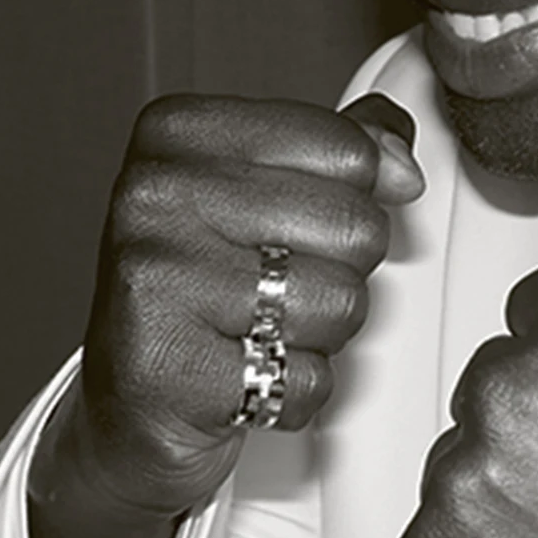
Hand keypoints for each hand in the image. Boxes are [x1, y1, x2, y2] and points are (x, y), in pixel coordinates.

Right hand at [41, 91, 423, 521]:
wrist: (134, 406)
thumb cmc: (204, 290)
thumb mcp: (269, 193)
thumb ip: (346, 154)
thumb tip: (403, 164)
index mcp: (179, 131)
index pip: (347, 149)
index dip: (355, 199)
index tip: (299, 225)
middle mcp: (155, 194)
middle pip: (355, 226)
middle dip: (342, 272)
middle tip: (274, 290)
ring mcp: (155, 277)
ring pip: (341, 303)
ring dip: (321, 335)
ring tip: (258, 331)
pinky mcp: (168, 366)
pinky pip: (307, 377)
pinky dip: (296, 391)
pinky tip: (244, 375)